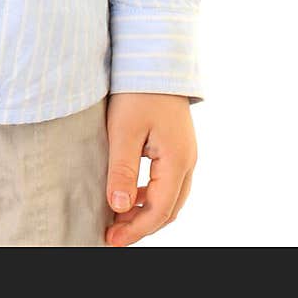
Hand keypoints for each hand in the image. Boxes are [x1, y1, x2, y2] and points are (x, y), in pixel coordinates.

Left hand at [104, 93, 197, 245]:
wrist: (155, 56)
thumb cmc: (138, 90)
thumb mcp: (124, 130)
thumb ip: (122, 170)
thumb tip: (119, 209)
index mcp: (177, 161)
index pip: (158, 211)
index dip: (134, 230)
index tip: (110, 240)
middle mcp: (187, 160)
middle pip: (168, 209)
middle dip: (141, 226)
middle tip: (113, 235)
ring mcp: (185, 152)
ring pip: (170, 196)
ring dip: (146, 211)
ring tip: (117, 217)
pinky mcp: (177, 144)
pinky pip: (168, 181)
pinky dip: (150, 194)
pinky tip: (129, 192)